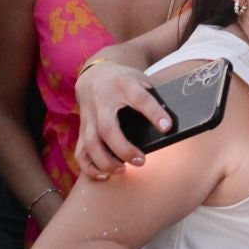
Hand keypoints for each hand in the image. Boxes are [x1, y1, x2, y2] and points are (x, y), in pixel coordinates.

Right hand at [74, 59, 170, 177]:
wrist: (95, 74)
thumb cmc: (123, 81)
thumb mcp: (140, 79)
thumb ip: (151, 97)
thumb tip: (168, 124)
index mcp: (123, 86)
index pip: (140, 99)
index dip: (154, 113)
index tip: (167, 127)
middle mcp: (103, 102)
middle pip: (108, 129)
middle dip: (123, 149)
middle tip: (140, 161)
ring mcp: (90, 116)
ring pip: (91, 143)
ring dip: (106, 161)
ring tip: (123, 170)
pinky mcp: (82, 129)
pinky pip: (80, 151)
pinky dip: (89, 167)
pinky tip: (103, 174)